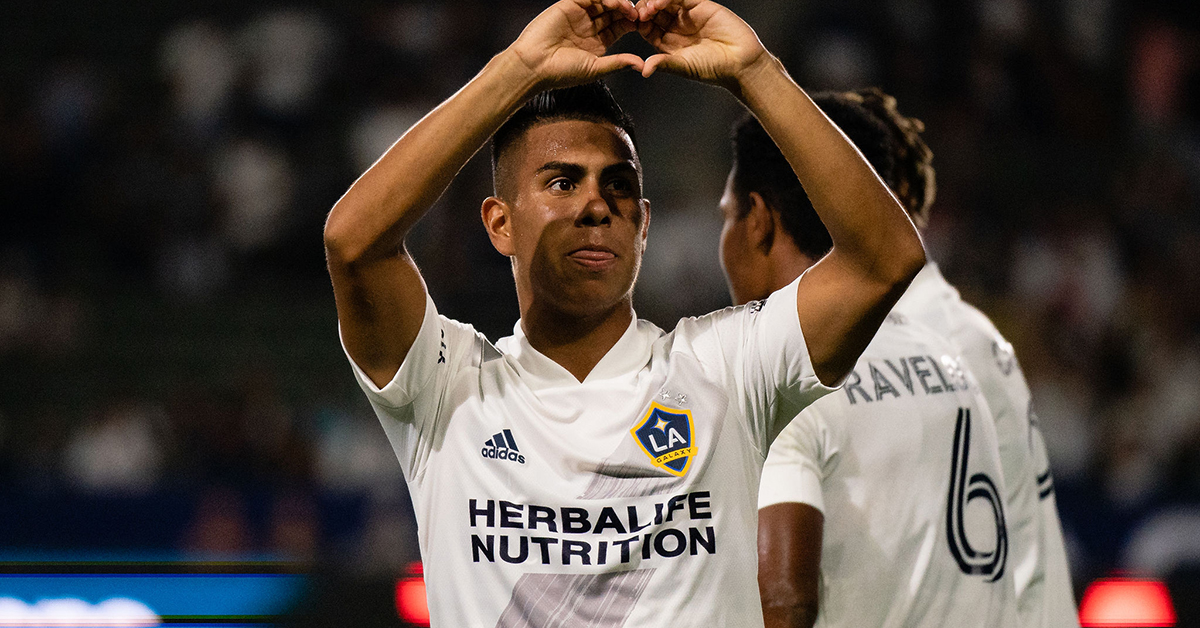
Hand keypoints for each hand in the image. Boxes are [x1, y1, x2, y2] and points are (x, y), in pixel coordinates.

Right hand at [508, 0, 644, 89]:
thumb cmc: (562, 73)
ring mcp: (580, 15)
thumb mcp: (596, 69)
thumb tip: (642, 65)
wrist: (534, 65)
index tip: (644, 24)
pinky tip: (612, 2)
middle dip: (628, 10)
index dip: (633, 23)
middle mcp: (590, 26)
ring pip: (604, 1)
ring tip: (627, 8)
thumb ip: (619, 63)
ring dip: (617, 2)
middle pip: (615, 11)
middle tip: (639, 13)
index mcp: (599, 42)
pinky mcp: (568, 5)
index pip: (620, 26)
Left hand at [634, 0, 769, 87]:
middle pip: (653, 12)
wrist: (741, 61)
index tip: (631, 23)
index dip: (638, 23)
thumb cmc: (713, 69)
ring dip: (653, 2)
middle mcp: (675, 27)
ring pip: (664, 2)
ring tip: (648, 9)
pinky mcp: (700, 4)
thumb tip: (643, 70)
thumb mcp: (684, 66)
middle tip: (637, 13)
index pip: (647, 28)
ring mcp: (687, 14)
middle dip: (643, 10)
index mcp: (667, 42)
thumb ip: (664, 64)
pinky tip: (659, 3)